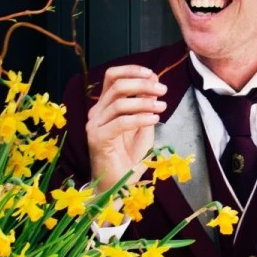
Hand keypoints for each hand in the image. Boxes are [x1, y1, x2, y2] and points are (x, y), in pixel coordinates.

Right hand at [86, 64, 165, 189]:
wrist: (117, 185)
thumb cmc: (129, 158)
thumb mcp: (143, 127)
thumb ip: (146, 106)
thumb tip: (154, 83)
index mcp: (104, 106)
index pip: (112, 77)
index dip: (131, 71)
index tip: (153, 74)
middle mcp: (96, 113)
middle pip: (116, 86)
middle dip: (142, 84)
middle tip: (162, 90)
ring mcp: (94, 125)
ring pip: (119, 103)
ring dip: (145, 102)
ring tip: (162, 107)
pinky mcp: (97, 139)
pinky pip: (121, 122)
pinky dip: (140, 118)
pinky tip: (154, 120)